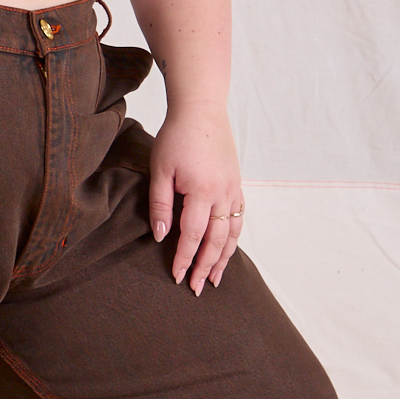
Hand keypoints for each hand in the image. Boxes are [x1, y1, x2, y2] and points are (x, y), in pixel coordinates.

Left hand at [149, 101, 243, 294]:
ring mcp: (233, 189)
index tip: (178, 277)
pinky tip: (228, 248)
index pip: (193, 236)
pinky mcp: (237, 183)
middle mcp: (223, 194)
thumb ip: (161, 205)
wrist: (202, 110)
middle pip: (216, 240)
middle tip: (199, 288)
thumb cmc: (176, 137)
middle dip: (207, 267)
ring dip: (225, 257)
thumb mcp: (160, 170)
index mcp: (202, 192)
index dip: (185, 259)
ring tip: (218, 278)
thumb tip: (160, 236)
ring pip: (233, 232)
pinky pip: (239, 217)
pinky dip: (234, 237)